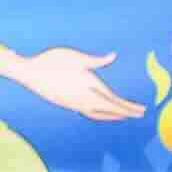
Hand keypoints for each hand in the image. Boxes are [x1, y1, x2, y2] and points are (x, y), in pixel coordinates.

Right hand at [13, 44, 142, 126]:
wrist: (29, 73)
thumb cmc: (52, 61)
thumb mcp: (75, 56)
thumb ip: (96, 60)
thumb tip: (113, 56)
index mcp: (90, 86)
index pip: (116, 101)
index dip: (130, 106)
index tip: (142, 110)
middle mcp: (86, 99)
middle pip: (111, 110)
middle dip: (126, 112)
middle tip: (139, 114)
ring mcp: (76, 104)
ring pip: (100, 115)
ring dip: (114, 116)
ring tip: (123, 116)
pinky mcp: (68, 105)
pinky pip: (90, 114)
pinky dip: (101, 116)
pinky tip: (101, 113)